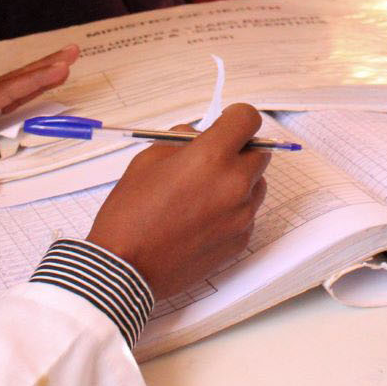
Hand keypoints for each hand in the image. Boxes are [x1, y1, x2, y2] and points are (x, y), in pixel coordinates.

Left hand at [0, 48, 77, 200]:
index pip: (8, 91)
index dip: (38, 80)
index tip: (64, 65)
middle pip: (13, 80)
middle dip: (43, 66)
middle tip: (73, 50)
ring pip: (4, 88)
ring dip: (32, 76)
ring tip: (57, 66)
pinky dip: (14, 92)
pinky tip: (19, 94)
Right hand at [86, 103, 268, 299]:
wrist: (126, 267)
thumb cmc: (130, 215)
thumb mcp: (147, 160)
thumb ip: (180, 141)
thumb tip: (197, 136)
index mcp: (211, 157)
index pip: (248, 120)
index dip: (237, 117)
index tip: (227, 123)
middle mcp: (234, 184)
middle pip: (259, 152)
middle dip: (239, 150)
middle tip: (212, 159)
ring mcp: (241, 215)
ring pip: (257, 184)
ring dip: (240, 180)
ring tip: (205, 191)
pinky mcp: (241, 240)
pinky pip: (248, 213)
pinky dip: (233, 208)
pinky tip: (203, 216)